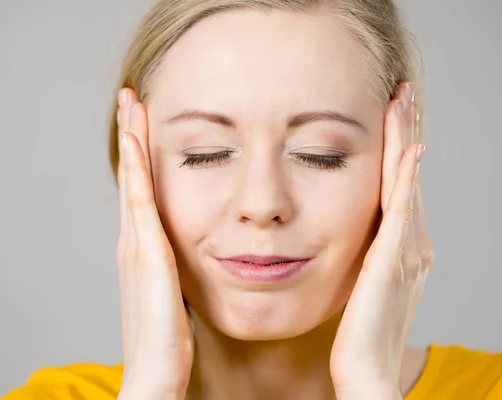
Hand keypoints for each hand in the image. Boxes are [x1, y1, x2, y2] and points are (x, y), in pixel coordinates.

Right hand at [116, 89, 193, 399]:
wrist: (155, 371)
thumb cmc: (169, 340)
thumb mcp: (176, 294)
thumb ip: (183, 272)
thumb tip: (205, 255)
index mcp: (145, 250)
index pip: (142, 192)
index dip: (140, 158)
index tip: (143, 126)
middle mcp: (135, 241)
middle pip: (133, 177)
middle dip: (131, 137)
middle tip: (131, 100)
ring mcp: (136, 244)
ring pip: (133, 179)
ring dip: (131, 140)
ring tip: (130, 105)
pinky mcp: (145, 252)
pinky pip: (139, 200)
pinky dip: (134, 168)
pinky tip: (135, 141)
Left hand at [330, 83, 433, 399]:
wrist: (367, 374)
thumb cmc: (361, 337)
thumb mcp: (365, 288)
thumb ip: (367, 259)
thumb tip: (357, 240)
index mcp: (404, 252)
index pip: (400, 189)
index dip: (399, 151)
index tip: (394, 117)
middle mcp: (412, 247)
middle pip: (407, 178)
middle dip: (405, 135)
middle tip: (403, 94)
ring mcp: (406, 254)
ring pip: (406, 186)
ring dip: (405, 142)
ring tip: (403, 103)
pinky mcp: (392, 264)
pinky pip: (401, 213)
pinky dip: (407, 180)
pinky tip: (410, 150)